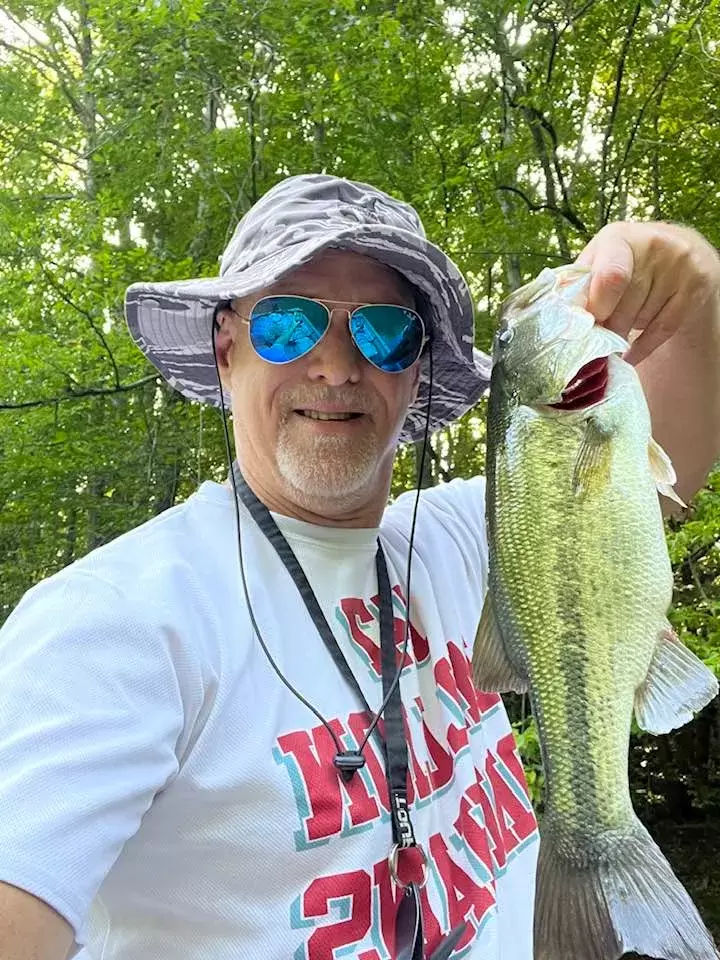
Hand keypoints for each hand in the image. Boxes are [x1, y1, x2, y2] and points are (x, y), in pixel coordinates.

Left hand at [575, 221, 719, 365]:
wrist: (675, 250)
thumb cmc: (624, 259)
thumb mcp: (598, 259)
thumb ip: (579, 283)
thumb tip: (556, 311)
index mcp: (619, 237)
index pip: (611, 277)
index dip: (597, 307)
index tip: (589, 321)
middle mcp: (653, 245)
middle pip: (624, 307)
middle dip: (607, 327)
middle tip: (598, 335)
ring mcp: (679, 266)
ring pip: (642, 319)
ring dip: (625, 331)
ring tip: (618, 328)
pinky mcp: (696, 287)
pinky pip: (663, 330)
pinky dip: (642, 347)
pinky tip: (629, 353)